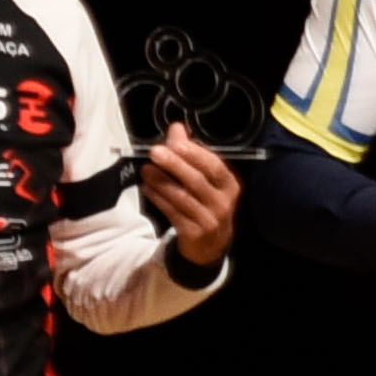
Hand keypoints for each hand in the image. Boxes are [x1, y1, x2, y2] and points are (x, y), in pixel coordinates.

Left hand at [138, 125, 240, 268]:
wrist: (211, 246)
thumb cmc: (207, 203)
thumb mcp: (206, 180)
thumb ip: (191, 154)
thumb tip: (176, 128)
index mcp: (229, 184)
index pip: (213, 166)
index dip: (194, 153)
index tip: (175, 141)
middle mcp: (223, 202)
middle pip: (197, 181)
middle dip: (175, 164)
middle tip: (155, 152)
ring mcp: (210, 220)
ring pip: (182, 197)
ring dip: (161, 182)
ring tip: (145, 170)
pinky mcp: (194, 233)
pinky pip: (173, 213)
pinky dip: (159, 199)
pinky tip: (147, 188)